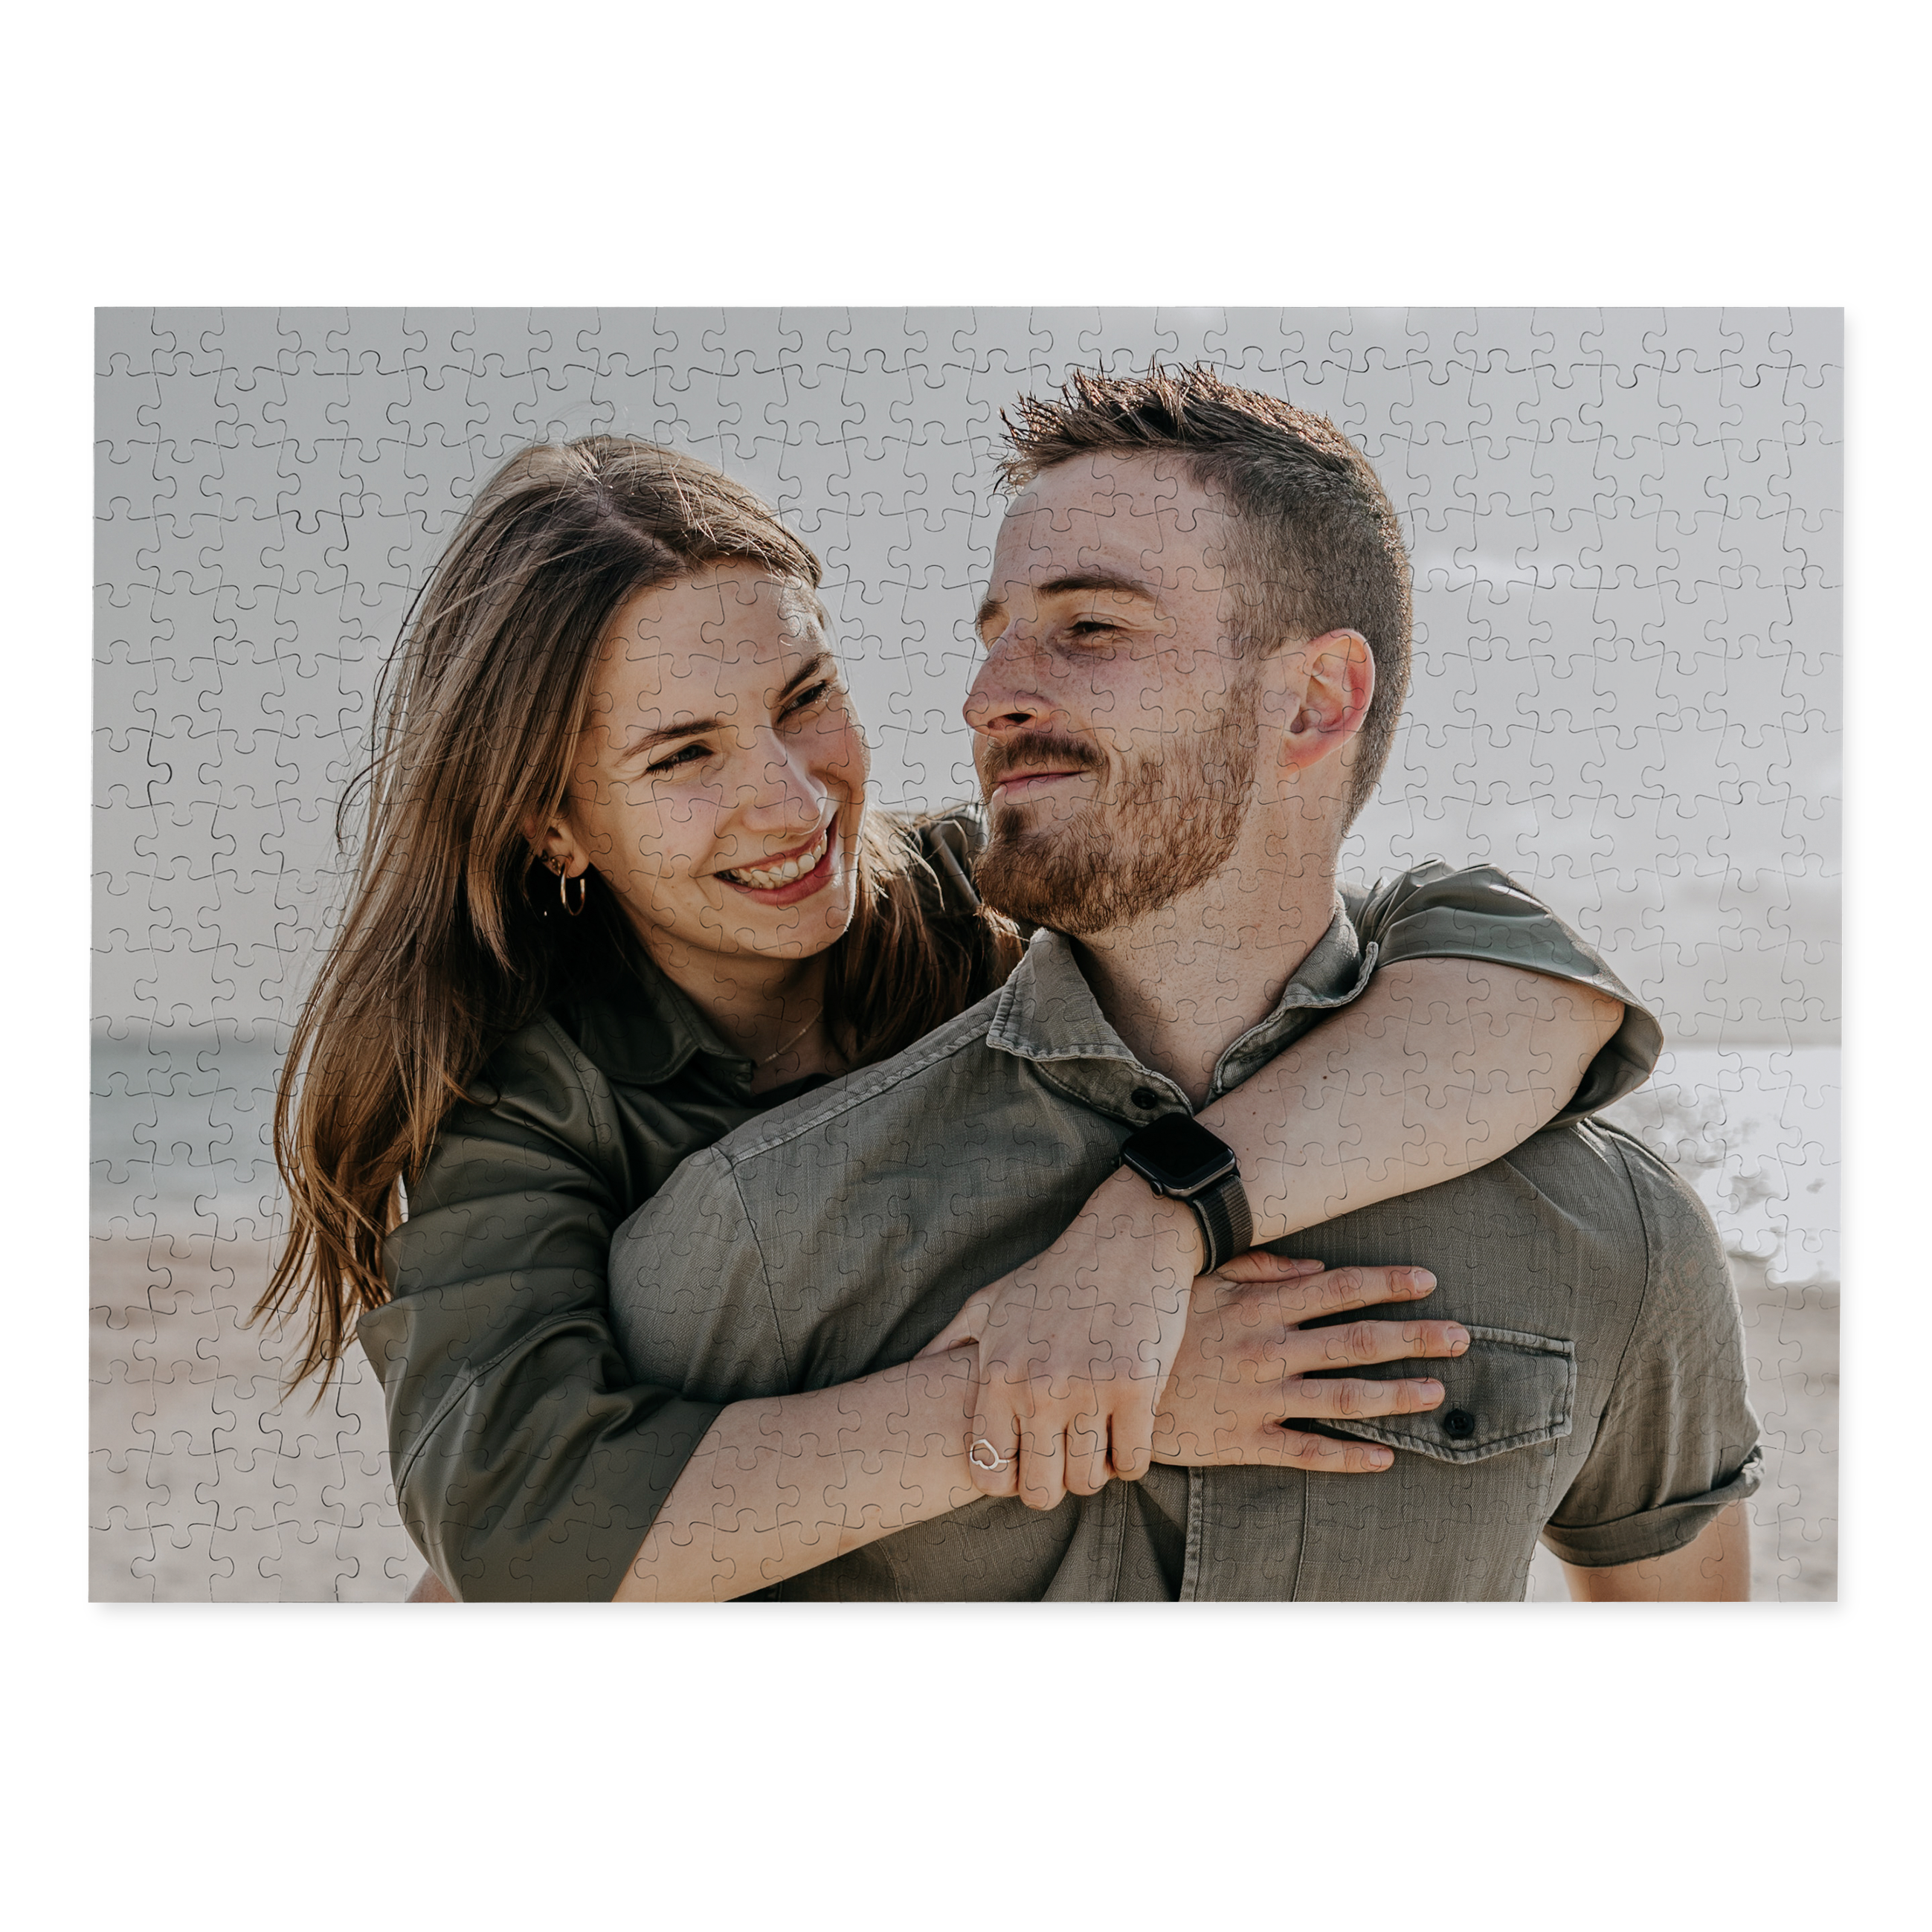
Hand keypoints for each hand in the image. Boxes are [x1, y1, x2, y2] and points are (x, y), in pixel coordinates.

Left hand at [917, 1166, 1203, 1509]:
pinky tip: (1128, 1432)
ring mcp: (1089, 1388)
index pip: (989, 1471)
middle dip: (1054, 1484)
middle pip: (1040, 1490)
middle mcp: (1038, 1386)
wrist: (1128, 1235)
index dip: (1010, 1478)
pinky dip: (1131, 1458)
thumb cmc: (1057, 1273)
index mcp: (998, 1372)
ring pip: (1088, 1482)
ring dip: (1095, 1471)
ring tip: (1098, 1443)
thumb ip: (950, 1343)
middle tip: (1067, 1459)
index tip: (1028, 1461)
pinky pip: (1133, 1461)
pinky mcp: (1138, 1386)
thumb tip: (913, 1374)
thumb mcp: (990, 1301)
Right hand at [1153, 1251, 1466, 1470]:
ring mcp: (1259, 1399)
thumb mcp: (1197, 1283)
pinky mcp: (1243, 1442)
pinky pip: (1305, 1451)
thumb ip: (1256, 1270)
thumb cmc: (1154, 1329)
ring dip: (1395, 1395)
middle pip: (1356, 1342)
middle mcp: (1268, 1350)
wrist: (1104, 1388)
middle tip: (1461, 1337)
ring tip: (1436, 1392)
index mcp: (1258, 1307)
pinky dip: (1348, 1457)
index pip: (1337, 1289)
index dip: (1385, 1284)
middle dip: (1414, 1338)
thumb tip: (1311, 1266)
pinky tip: (1385, 1458)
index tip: (1427, 1281)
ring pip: (1342, 1397)